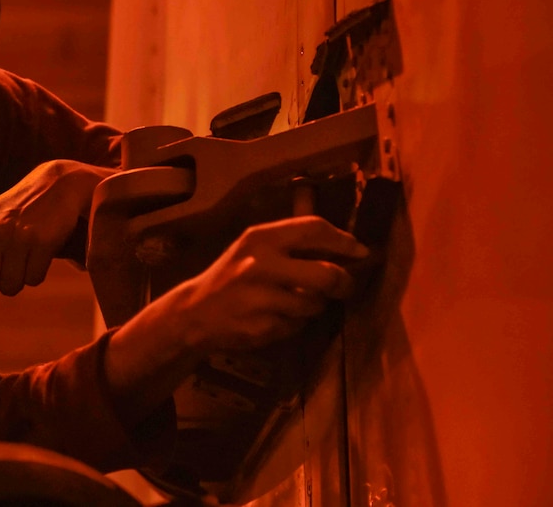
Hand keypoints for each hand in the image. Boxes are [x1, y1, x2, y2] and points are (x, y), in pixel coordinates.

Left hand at [0, 160, 114, 295]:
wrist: (57, 185)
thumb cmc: (17, 212)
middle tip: (10, 266)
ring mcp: (19, 235)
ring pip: (10, 287)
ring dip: (19, 280)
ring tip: (25, 260)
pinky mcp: (43, 242)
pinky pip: (34, 280)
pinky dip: (37, 274)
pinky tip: (39, 256)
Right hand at [170, 215, 370, 351]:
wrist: (195, 313)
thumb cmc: (231, 276)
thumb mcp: (253, 249)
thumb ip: (290, 245)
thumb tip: (344, 247)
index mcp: (260, 238)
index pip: (313, 228)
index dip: (343, 240)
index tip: (360, 250)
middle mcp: (261, 264)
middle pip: (326, 274)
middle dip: (343, 283)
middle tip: (344, 286)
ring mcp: (262, 297)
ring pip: (314, 304)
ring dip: (313, 306)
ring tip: (295, 303)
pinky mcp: (263, 326)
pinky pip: (298, 325)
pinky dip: (295, 324)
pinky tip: (275, 317)